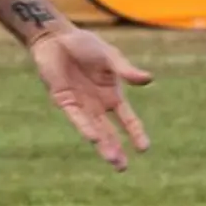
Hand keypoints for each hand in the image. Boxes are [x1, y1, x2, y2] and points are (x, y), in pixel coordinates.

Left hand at [30, 28, 152, 171]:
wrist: (57, 38)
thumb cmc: (86, 46)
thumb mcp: (111, 57)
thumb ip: (126, 70)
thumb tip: (149, 79)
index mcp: (112, 94)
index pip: (127, 119)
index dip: (135, 133)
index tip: (144, 148)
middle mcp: (97, 104)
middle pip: (109, 132)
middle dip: (115, 149)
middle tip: (122, 167)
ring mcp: (81, 104)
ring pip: (94, 129)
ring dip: (102, 144)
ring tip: (112, 159)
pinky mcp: (64, 100)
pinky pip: (77, 117)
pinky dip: (86, 127)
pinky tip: (94, 137)